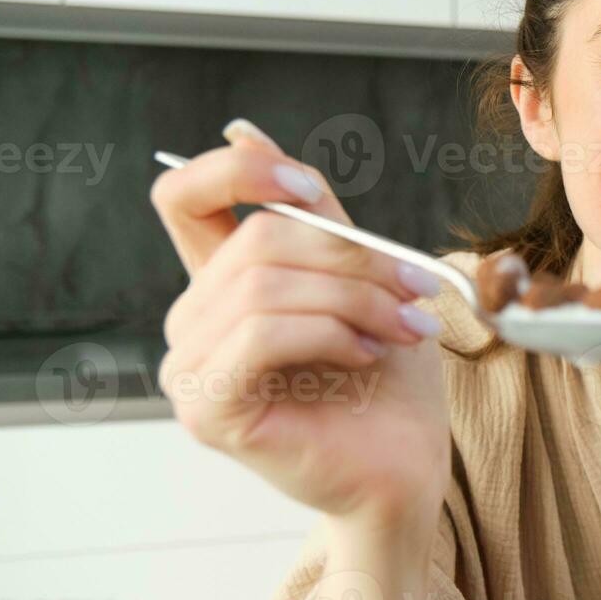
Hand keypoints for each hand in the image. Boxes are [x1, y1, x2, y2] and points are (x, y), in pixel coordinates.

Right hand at [150, 119, 451, 534]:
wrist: (408, 468)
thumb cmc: (389, 380)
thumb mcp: (361, 277)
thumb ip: (313, 215)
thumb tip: (243, 131)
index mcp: (223, 284)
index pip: (184, 197)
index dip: (240, 172)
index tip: (309, 187)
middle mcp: (193, 322)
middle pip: (256, 240)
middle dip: (352, 257)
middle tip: (417, 290)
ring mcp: (190, 369)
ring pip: (265, 286)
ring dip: (355, 298)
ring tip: (406, 328)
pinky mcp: (208, 410)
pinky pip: (262, 334)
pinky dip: (330, 334)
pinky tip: (366, 355)